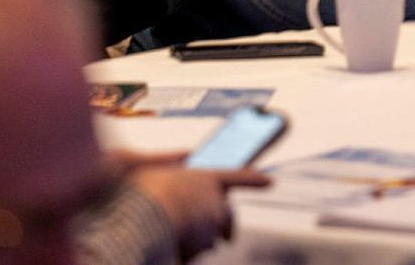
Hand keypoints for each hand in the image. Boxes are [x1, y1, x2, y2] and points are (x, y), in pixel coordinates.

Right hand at [125, 160, 269, 260]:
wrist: (144, 217)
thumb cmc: (148, 191)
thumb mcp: (158, 171)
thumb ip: (173, 168)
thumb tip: (181, 163)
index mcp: (208, 178)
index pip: (238, 177)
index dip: (254, 179)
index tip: (270, 181)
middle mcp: (217, 201)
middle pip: (226, 215)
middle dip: (223, 225)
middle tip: (211, 229)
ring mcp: (213, 226)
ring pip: (210, 237)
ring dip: (196, 238)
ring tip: (171, 233)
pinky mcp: (205, 246)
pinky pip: (196, 251)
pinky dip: (186, 251)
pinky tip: (169, 244)